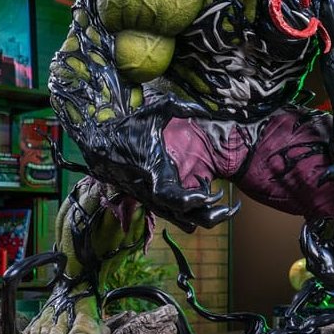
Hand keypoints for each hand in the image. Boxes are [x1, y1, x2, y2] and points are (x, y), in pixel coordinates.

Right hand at [79, 96, 238, 230]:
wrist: (101, 146)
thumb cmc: (129, 129)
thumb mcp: (155, 112)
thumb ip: (181, 108)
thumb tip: (205, 109)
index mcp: (157, 176)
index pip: (178, 201)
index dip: (198, 201)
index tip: (212, 191)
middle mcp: (155, 196)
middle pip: (189, 222)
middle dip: (214, 217)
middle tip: (232, 207)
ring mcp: (154, 203)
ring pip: (185, 225)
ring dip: (204, 216)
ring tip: (220, 201)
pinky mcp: (154, 204)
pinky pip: (178, 219)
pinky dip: (192, 213)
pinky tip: (201, 193)